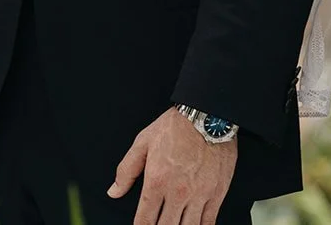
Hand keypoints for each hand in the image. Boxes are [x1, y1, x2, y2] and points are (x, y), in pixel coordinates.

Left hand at [109, 108, 236, 224]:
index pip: (144, 219)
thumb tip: (113, 192)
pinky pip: (209, 222)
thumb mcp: (142, 144)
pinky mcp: (217, 194)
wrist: (207, 117)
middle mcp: (177, 193)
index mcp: (156, 181)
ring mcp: (199, 196)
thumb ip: (126, 171)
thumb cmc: (174, 128)